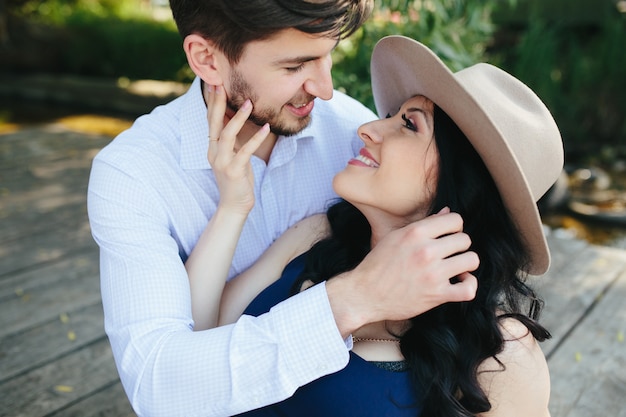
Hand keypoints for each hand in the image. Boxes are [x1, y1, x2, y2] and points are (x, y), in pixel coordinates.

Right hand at [205, 84, 269, 213]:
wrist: (234, 204)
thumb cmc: (237, 178)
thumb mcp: (233, 154)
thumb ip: (232, 138)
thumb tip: (237, 117)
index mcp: (212, 147)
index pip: (210, 119)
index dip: (211, 101)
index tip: (213, 82)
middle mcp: (213, 152)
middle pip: (214, 123)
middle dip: (217, 102)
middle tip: (221, 83)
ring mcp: (222, 162)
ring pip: (228, 135)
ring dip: (239, 118)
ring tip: (249, 103)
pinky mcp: (234, 171)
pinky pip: (245, 151)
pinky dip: (256, 138)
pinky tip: (266, 128)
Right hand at [327, 209, 478, 335]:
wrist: (364, 294)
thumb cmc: (377, 264)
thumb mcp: (395, 237)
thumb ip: (423, 224)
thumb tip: (447, 212)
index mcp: (415, 233)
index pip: (455, 220)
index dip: (455, 227)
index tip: (447, 237)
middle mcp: (426, 251)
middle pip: (465, 239)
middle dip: (459, 246)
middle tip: (449, 255)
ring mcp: (433, 274)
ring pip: (471, 260)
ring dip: (465, 264)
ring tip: (455, 268)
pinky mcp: (436, 295)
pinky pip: (469, 289)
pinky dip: (469, 285)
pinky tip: (459, 282)